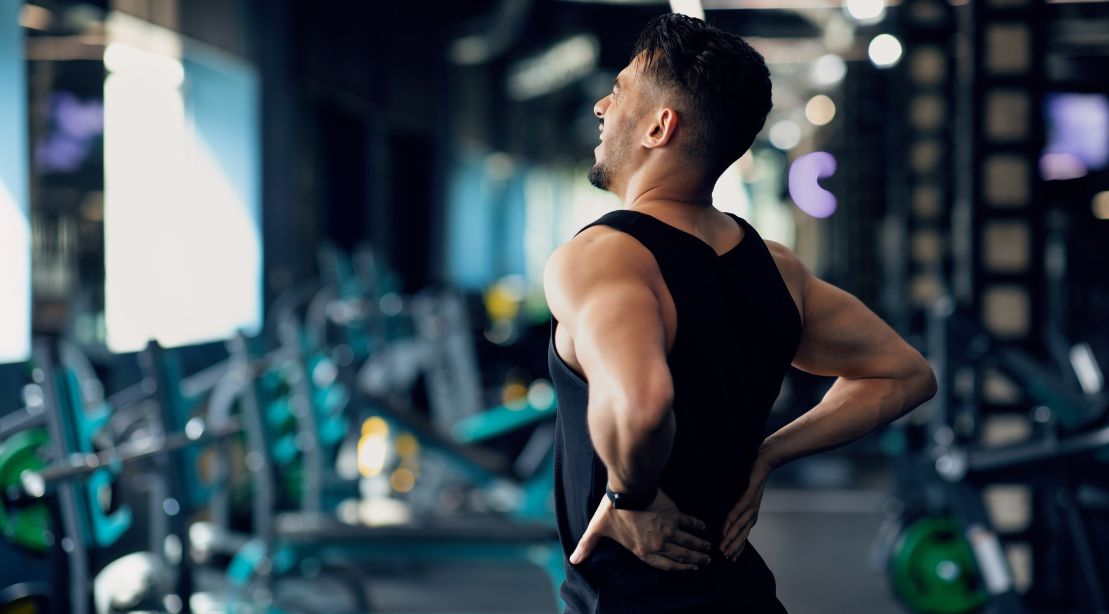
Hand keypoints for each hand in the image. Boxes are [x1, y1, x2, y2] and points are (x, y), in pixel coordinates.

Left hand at [570, 489, 711, 570]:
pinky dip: (698, 526)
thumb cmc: (612, 510)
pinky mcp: (674, 515)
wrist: (628, 490)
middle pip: (681, 556)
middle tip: (706, 562)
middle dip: (695, 561)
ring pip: (688, 542)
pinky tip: (704, 528)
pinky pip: (689, 523)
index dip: (680, 569)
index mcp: (643, 550)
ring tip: (709, 550)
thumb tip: (574, 560)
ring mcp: (668, 530)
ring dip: (699, 547)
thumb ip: (588, 545)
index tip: (690, 570)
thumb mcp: (597, 529)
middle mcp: (659, 543)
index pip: (666, 565)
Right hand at [720, 454, 773, 560]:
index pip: (744, 534)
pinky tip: (726, 528)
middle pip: (743, 534)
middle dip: (734, 547)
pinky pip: (738, 510)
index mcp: (752, 514)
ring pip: (740, 525)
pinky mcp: (749, 495)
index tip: (731, 559)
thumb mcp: (745, 495)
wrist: (765, 462)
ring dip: (732, 538)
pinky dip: (732, 520)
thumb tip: (727, 516)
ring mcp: (751, 505)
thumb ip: (737, 506)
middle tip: (726, 558)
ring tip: (724, 547)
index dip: (738, 547)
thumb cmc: (752, 478)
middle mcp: (753, 512)